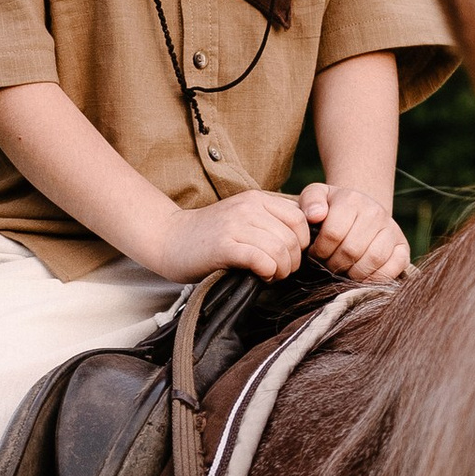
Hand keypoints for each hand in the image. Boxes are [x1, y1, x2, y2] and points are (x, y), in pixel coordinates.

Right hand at [150, 189, 315, 283]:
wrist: (170, 240)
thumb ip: (270, 223)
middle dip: (293, 262)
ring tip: (270, 275)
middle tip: (280, 272)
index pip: (299, 219)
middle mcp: (248, 208)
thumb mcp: (244, 219)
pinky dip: (267, 272)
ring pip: (279, 250)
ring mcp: (235, 225)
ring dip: (281, 270)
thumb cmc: (211, 236)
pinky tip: (260, 276)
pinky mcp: (224, 246)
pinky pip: (261, 260)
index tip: (289, 256)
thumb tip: (304, 243)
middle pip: (292, 238)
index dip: (302, 243)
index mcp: (257, 199)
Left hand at [297, 182, 410, 284]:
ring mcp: (392, 229)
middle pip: (351, 250)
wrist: (361, 211)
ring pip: (373, 259)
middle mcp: (375, 212)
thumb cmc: (333, 209)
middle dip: (334, 263)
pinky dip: (377, 278)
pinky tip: (363, 277)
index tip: (316, 253)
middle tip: (329, 264)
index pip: (333, 234)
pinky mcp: (403, 246)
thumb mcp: (316, 197)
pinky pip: (394, 267)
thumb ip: (310, 200)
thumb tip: (316, 215)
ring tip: (344, 270)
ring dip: (354, 273)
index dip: (320, 250)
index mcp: (352, 200)